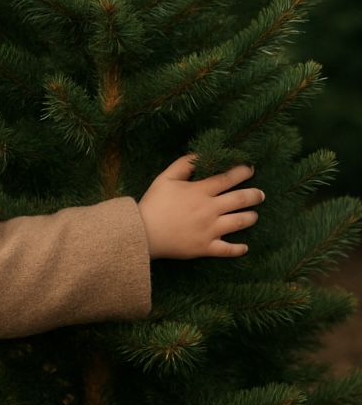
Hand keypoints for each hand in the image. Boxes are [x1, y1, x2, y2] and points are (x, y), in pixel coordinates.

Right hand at [138, 154, 264, 259]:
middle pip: (240, 199)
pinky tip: (245, 247)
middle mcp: (209, 210)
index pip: (228, 178)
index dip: (242, 172)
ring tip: (254, 215)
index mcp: (200, 191)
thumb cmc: (153, 203)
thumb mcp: (165, 178)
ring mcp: (210, 230)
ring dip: (250, 217)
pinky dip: (238, 248)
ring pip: (239, 222)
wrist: (143, 233)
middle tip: (260, 194)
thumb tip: (200, 155)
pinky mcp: (205, 247)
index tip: (250, 169)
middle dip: (254, 195)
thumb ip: (184, 164)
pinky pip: (227, 249)